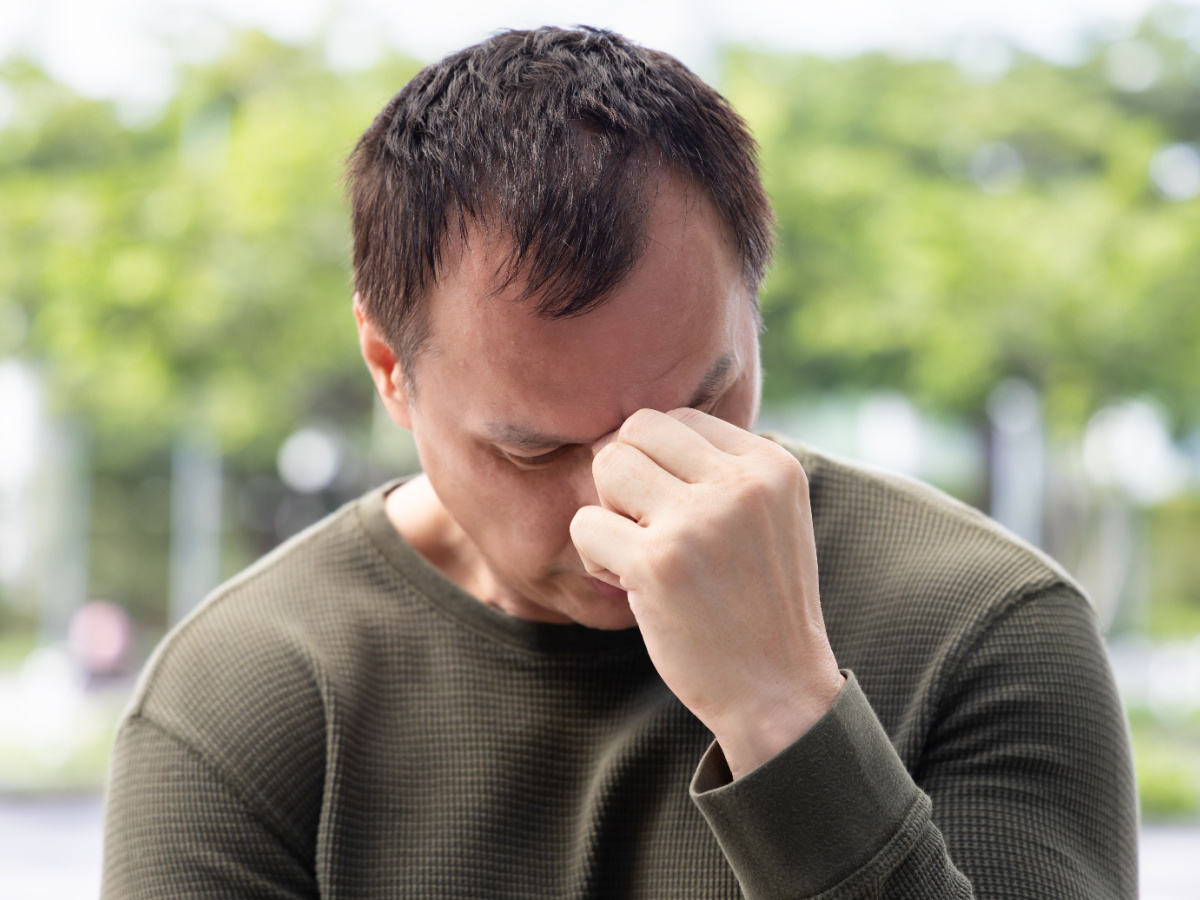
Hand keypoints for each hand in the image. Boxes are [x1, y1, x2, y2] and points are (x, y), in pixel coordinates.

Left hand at [570, 408, 844, 778]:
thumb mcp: (766, 515)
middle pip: (635, 430)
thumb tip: (626, 430)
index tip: (674, 511)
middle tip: (643, 526)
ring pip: (607, 465)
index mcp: (772, 464)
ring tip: (636, 552)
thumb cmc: (759, 600)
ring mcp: (698, 521)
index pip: (677, 419)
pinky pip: (585, 524)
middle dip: (625, 476)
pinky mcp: (658, 563)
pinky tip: (627, 585)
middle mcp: (740, 484)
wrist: (778, 688)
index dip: (657, 463)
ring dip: (607, 510)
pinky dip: (595, 556)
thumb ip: (717, 468)